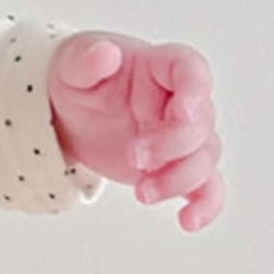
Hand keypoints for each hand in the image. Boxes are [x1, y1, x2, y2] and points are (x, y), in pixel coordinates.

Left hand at [47, 31, 224, 231]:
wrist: (67, 112)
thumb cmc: (76, 77)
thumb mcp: (69, 63)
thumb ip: (85, 58)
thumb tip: (105, 53)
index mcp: (156, 66)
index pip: (190, 68)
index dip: (196, 89)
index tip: (184, 112)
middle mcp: (177, 100)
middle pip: (200, 123)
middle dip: (173, 145)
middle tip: (135, 157)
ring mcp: (179, 136)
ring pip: (204, 159)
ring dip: (179, 179)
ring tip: (141, 192)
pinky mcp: (175, 166)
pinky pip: (207, 187)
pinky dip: (205, 205)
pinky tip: (188, 221)